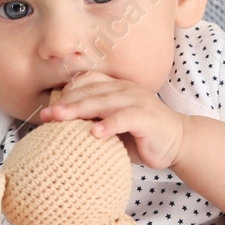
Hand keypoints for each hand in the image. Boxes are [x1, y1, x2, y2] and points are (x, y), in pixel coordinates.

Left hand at [43, 70, 187, 167]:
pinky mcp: (147, 117)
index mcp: (116, 88)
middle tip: (46, 115)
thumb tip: (61, 129)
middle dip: (66, 103)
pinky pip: (125, 118)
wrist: (178, 142)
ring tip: (60, 119)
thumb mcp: (114, 126)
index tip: (49, 108)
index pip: (88, 82)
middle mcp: (125, 90)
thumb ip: (94, 122)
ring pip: (104, 102)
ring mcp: (137, 101)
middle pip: (91, 92)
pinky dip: (109, 124)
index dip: (67, 92)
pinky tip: (95, 133)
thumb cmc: (141, 136)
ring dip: (80, 110)